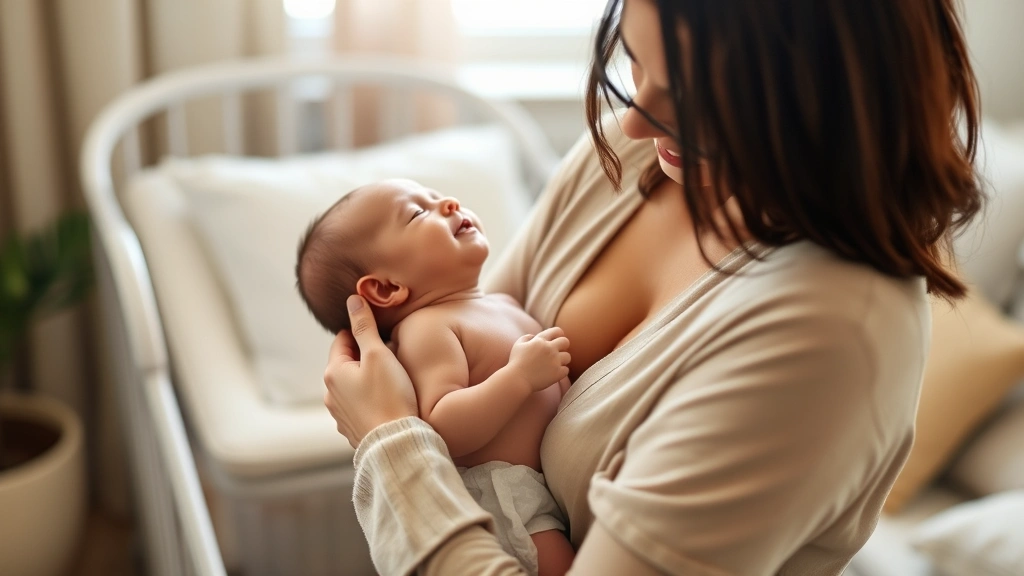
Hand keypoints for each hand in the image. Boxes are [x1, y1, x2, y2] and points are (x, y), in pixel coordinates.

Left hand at [323, 295, 417, 448]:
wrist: (397, 444)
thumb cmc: (390, 396)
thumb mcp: (378, 354)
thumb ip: (364, 326)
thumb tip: (352, 300)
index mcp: (333, 373)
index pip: (343, 340)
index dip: (362, 333)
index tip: (381, 333)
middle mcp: (330, 395)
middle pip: (347, 364)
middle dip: (367, 356)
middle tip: (392, 356)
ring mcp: (340, 415)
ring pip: (354, 386)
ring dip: (369, 379)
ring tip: (393, 380)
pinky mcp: (353, 430)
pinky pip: (361, 406)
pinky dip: (372, 399)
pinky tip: (389, 402)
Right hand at [508, 326, 570, 391]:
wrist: (517, 379)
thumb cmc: (516, 363)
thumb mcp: (518, 345)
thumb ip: (527, 337)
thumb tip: (534, 336)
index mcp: (541, 341)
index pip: (557, 331)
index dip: (559, 334)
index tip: (558, 339)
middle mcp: (550, 349)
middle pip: (566, 342)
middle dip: (563, 346)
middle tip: (558, 352)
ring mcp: (555, 361)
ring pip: (567, 357)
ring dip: (562, 360)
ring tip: (554, 364)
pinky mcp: (558, 373)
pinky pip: (566, 370)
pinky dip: (561, 372)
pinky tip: (554, 373)